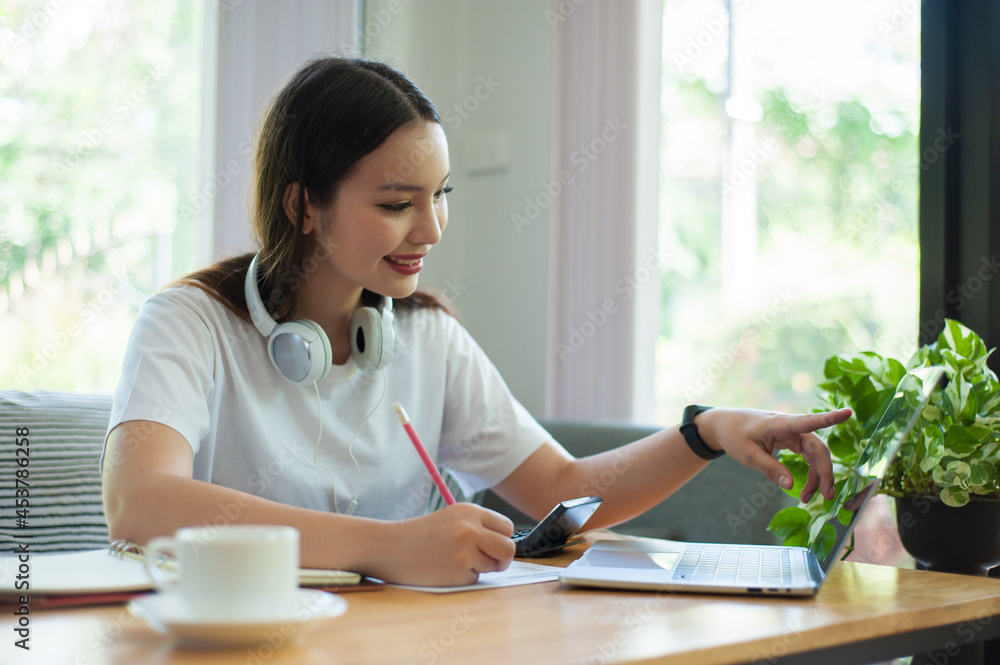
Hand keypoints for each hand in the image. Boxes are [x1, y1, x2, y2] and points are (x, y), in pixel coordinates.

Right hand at [383, 503, 515, 586]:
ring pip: (492, 566)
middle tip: (492, 563)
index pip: (506, 527)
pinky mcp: (457, 572)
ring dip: (479, 568)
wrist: (388, 547)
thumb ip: (476, 526)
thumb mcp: (450, 518)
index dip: (502, 539)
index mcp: (469, 511)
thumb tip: (505, 545)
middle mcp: (470, 528)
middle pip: (508, 548)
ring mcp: (464, 551)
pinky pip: (474, 579)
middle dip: (503, 559)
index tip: (494, 546)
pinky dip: (463, 578)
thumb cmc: (419, 535)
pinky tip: (444, 569)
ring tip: (454, 561)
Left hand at [697, 407, 852, 502]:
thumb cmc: (735, 435)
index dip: (829, 418)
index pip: (808, 421)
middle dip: (825, 472)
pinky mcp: (792, 441)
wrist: (725, 425)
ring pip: (815, 455)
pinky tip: (807, 488)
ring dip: (817, 476)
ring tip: (808, 498)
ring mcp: (793, 434)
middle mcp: (792, 427)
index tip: (848, 413)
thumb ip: (770, 469)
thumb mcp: (748, 455)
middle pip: (818, 448)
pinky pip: (808, 457)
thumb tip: (791, 485)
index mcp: (780, 424)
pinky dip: (810, 473)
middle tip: (826, 496)